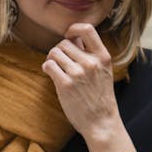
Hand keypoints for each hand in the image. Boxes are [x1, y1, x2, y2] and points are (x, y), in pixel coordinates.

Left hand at [42, 23, 122, 142]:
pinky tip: (51, 74)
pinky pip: (49, 65)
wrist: (101, 122)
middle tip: (61, 62)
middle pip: (64, 43)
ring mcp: (78, 73)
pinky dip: (47, 68)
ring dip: (52, 59)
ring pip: (54, 53)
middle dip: (59, 51)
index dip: (73, 29)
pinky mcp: (65, 85)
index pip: (87, 29)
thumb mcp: (103, 71)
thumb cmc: (100, 97)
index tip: (69, 36)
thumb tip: (74, 37)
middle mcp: (90, 62)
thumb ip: (91, 54)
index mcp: (102, 57)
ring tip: (56, 69)